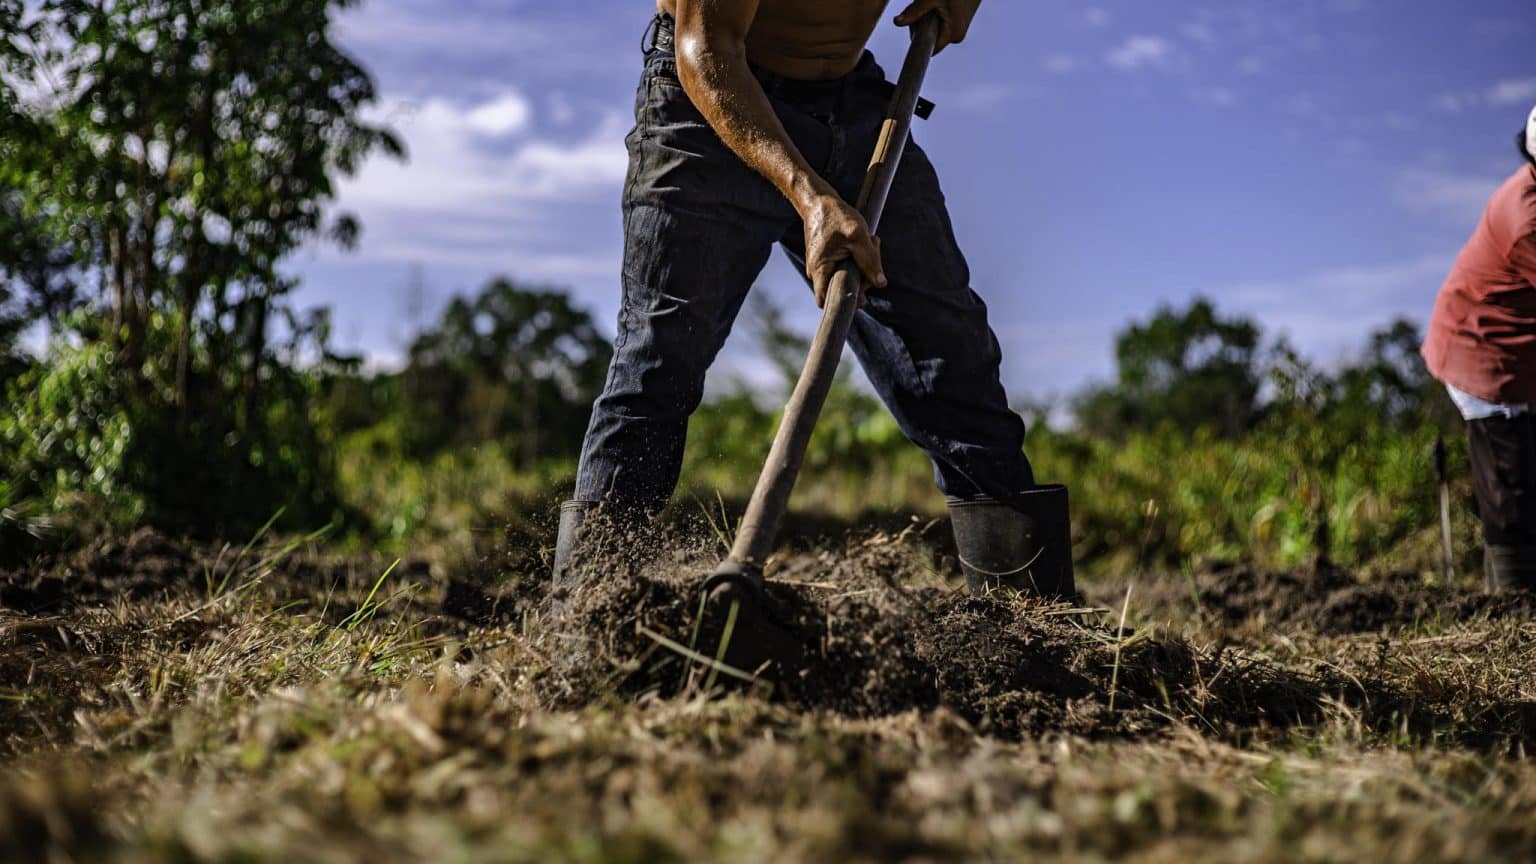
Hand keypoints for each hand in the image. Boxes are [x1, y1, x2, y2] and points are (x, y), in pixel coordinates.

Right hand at [800, 192, 885, 308]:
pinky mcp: (830, 259)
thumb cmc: (835, 216)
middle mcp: (818, 271)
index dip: (845, 300)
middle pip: (844, 288)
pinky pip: (847, 266)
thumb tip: (880, 283)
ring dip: (864, 263)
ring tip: (871, 242)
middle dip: (863, 276)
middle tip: (874, 254)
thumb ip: (870, 261)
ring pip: (848, 276)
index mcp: (820, 269)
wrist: (819, 200)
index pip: (826, 301)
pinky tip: (865, 242)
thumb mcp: (858, 236)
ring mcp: (824, 266)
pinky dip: (859, 257)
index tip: (862, 287)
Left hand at [894, 0, 980, 53]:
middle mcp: (957, 36)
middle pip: (929, 38)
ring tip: (931, 3)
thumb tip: (897, 22)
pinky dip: (934, 16)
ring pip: (934, 30)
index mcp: (952, 34)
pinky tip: (936, 5)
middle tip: (920, 6)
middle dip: (920, 24)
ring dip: (927, 19)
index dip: (917, 40)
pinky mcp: (958, 24)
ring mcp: (959, 31)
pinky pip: (941, 25)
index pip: (928, 50)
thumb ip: (914, 12)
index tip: (912, 31)